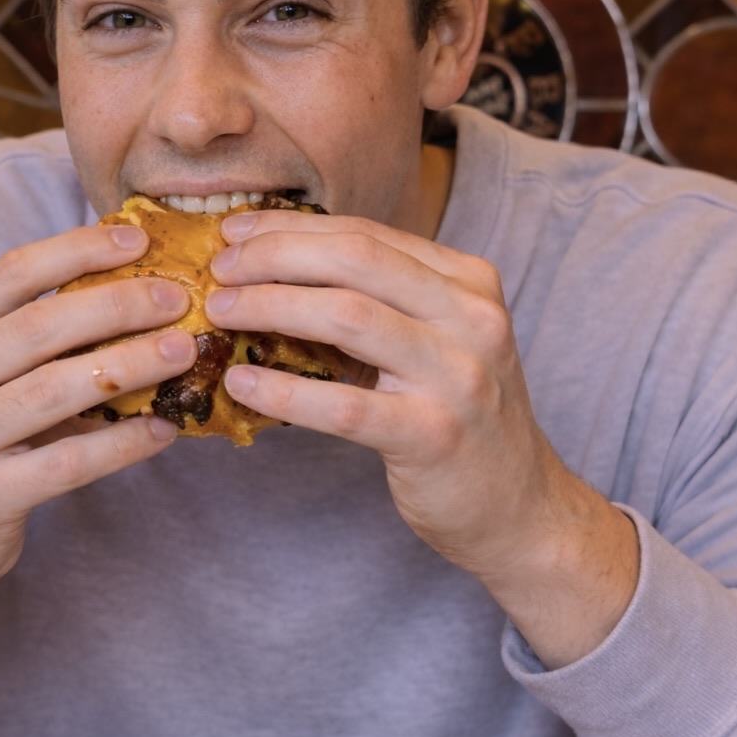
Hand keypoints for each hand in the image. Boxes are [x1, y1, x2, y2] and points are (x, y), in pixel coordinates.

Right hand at [0, 222, 194, 679]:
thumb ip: (26, 342)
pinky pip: (67, 461)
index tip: (137, 239)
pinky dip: (123, 443)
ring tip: (184, 351)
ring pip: (54, 388)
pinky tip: (164, 429)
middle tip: (178, 298)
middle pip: (37, 326)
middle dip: (117, 303)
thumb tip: (131, 294)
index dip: (75, 250)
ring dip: (130, 363)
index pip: (8, 275)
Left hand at [205, 210, 638, 667]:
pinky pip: (343, 404)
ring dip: (269, 307)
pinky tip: (241, 382)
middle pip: (355, 260)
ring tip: (220, 314)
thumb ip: (381, 299)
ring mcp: (458, 376)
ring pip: (346, 316)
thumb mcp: (438, 339)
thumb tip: (275, 265)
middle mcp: (472, 319)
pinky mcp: (434, 435)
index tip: (235, 234)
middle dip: (274, 256)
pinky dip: (282, 389)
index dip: (292, 228)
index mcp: (469, 282)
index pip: (367, 234)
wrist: (518, 507)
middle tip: (218, 271)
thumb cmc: (459, 416)